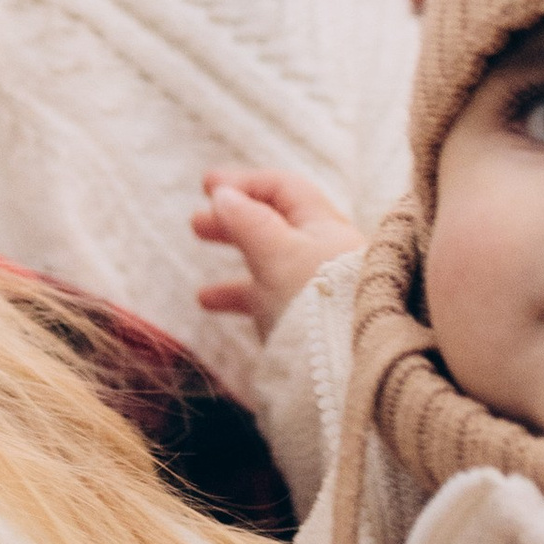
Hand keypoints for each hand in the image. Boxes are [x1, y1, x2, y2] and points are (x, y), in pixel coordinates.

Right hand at [192, 168, 363, 337]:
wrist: (348, 360)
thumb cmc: (314, 296)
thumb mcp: (276, 252)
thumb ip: (248, 222)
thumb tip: (223, 194)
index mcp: (322, 224)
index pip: (283, 188)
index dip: (244, 182)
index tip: (207, 186)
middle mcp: (322, 250)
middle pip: (273, 222)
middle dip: (233, 220)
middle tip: (196, 223)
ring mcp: (315, 283)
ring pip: (268, 261)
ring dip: (232, 262)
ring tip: (200, 277)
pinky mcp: (308, 316)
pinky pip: (269, 296)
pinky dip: (238, 295)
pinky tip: (211, 305)